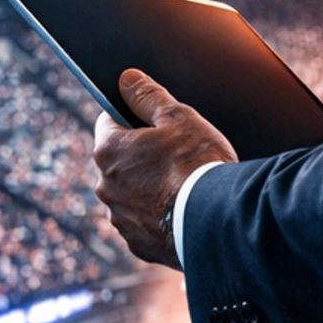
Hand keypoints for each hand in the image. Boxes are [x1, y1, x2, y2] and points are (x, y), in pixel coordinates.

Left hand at [92, 68, 236, 267]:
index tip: (153, 122)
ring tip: (183, 185)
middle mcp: (105, 186)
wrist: (217, 220)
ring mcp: (120, 218)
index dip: (132, 117)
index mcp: (109, 150)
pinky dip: (156, 216)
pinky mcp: (137, 243)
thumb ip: (148, 96)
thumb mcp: (178, 117)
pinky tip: (182, 210)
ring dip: (147, 187)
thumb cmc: (198, 164)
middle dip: (141, 155)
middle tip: (176, 154)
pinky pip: (142, 223)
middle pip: (119, 160)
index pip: (108, 122)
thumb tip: (126, 79)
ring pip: (130, 193)